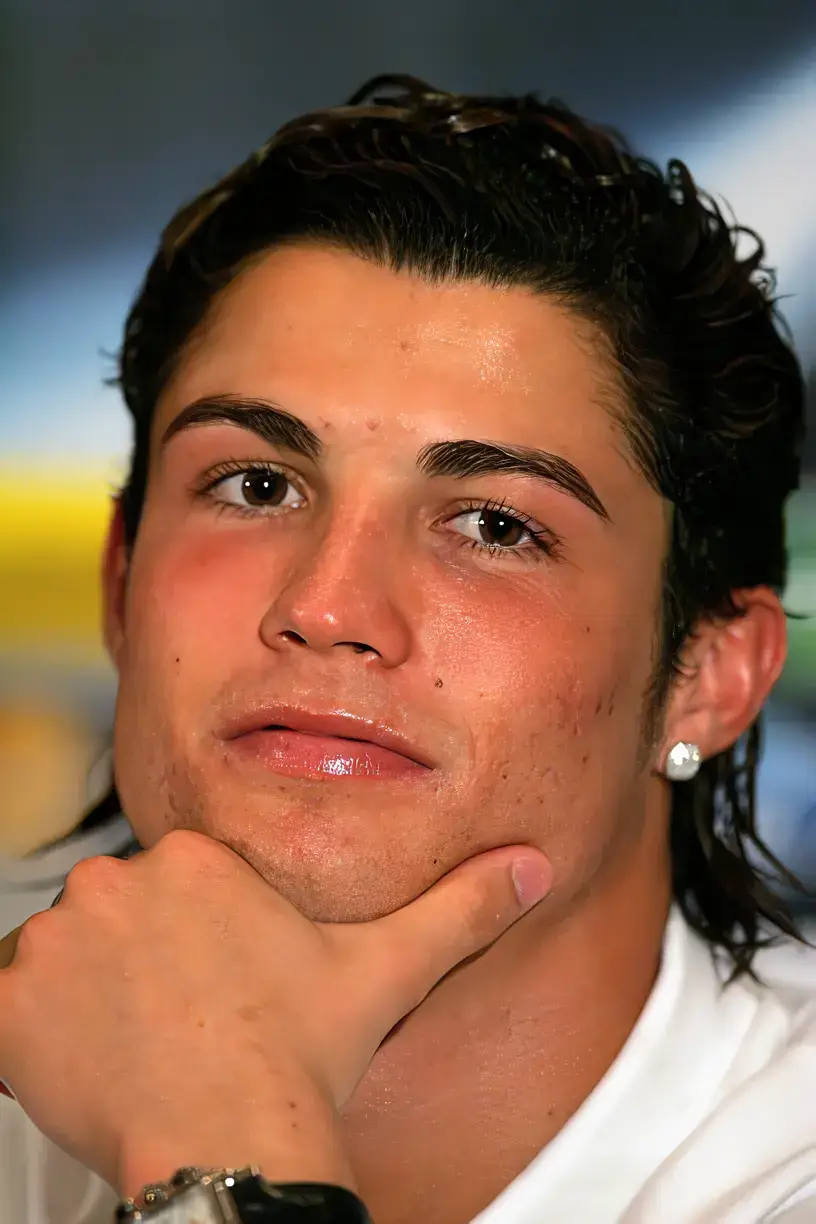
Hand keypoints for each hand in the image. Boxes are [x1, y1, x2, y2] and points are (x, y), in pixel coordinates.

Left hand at [0, 829, 550, 1198]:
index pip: (177, 885)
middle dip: (143, 961)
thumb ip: (460, 907)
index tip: (218, 986)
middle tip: (187, 1019)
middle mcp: (119, 884)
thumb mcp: (391, 968)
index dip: (197, 942)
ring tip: (148, 1045)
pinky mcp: (8, 1007)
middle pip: (119, 915)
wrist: (234, 1143)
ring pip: (65, 957)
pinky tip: (97, 1065)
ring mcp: (57, 943)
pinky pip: (11, 1008)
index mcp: (198, 860)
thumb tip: (532, 866)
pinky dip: (38, 1036)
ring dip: (92, 996)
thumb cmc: (301, 1057)